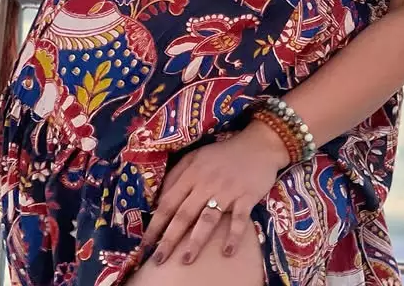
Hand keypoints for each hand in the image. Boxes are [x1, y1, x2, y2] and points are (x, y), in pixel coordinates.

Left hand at [142, 120, 289, 264]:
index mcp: (192, 173)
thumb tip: (159, 199)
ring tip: (186, 260)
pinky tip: (227, 251)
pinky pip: (239, 219)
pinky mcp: (247, 196)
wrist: (259, 144)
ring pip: (208, 218)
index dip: (155, 224)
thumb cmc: (224, 153)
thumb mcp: (197, 156)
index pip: (168, 202)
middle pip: (184, 214)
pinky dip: (233, 235)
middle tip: (158, 259)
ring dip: (196, 240)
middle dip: (169, 239)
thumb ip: (177, 174)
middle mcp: (207, 183)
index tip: (144, 244)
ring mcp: (227, 191)